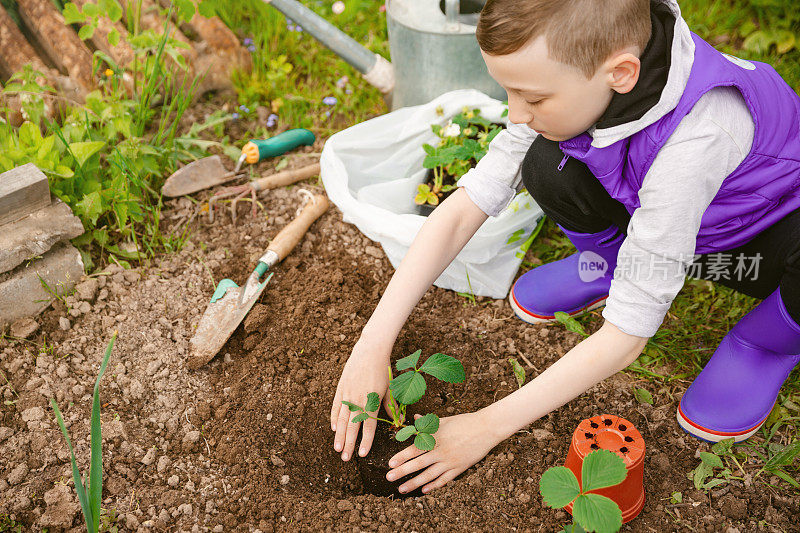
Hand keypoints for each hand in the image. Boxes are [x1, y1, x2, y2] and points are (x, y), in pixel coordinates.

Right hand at [330, 338, 391, 460]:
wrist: (370, 350)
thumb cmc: (383, 370)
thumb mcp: (390, 389)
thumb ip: (391, 407)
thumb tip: (398, 422)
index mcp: (371, 401)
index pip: (368, 426)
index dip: (366, 442)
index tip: (362, 454)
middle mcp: (357, 400)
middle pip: (352, 427)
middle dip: (348, 444)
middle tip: (345, 459)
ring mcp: (347, 394)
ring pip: (341, 419)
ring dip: (339, 435)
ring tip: (337, 448)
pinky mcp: (341, 388)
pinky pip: (335, 406)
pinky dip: (333, 418)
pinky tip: (333, 428)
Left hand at [386, 410, 500, 493]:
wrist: (486, 428)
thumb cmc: (464, 422)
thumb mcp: (444, 420)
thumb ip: (428, 423)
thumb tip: (414, 419)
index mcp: (436, 437)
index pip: (415, 448)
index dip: (402, 457)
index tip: (390, 464)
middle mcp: (442, 450)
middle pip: (419, 463)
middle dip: (402, 472)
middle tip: (388, 478)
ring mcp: (451, 461)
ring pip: (429, 475)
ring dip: (414, 483)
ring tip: (402, 489)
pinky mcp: (460, 468)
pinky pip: (444, 479)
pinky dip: (434, 485)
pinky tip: (424, 490)